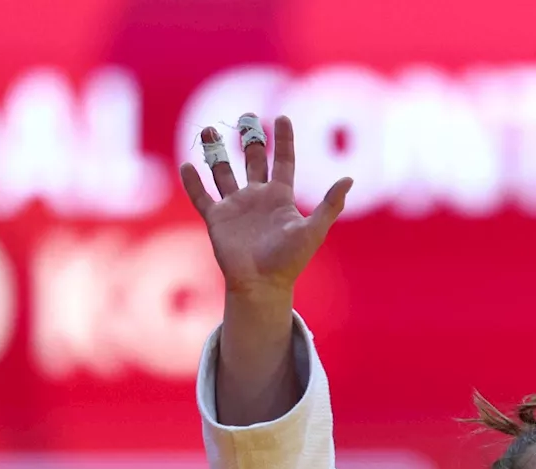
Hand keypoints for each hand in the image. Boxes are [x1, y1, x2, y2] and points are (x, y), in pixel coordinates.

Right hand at [179, 114, 353, 297]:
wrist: (261, 285)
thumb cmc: (289, 261)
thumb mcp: (314, 231)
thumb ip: (330, 205)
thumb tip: (349, 179)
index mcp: (280, 196)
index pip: (283, 160)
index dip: (284, 139)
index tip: (282, 117)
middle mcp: (256, 197)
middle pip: (252, 159)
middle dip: (249, 138)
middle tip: (246, 116)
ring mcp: (235, 207)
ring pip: (223, 171)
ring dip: (215, 151)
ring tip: (209, 130)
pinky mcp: (217, 220)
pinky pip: (202, 196)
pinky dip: (193, 181)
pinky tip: (187, 165)